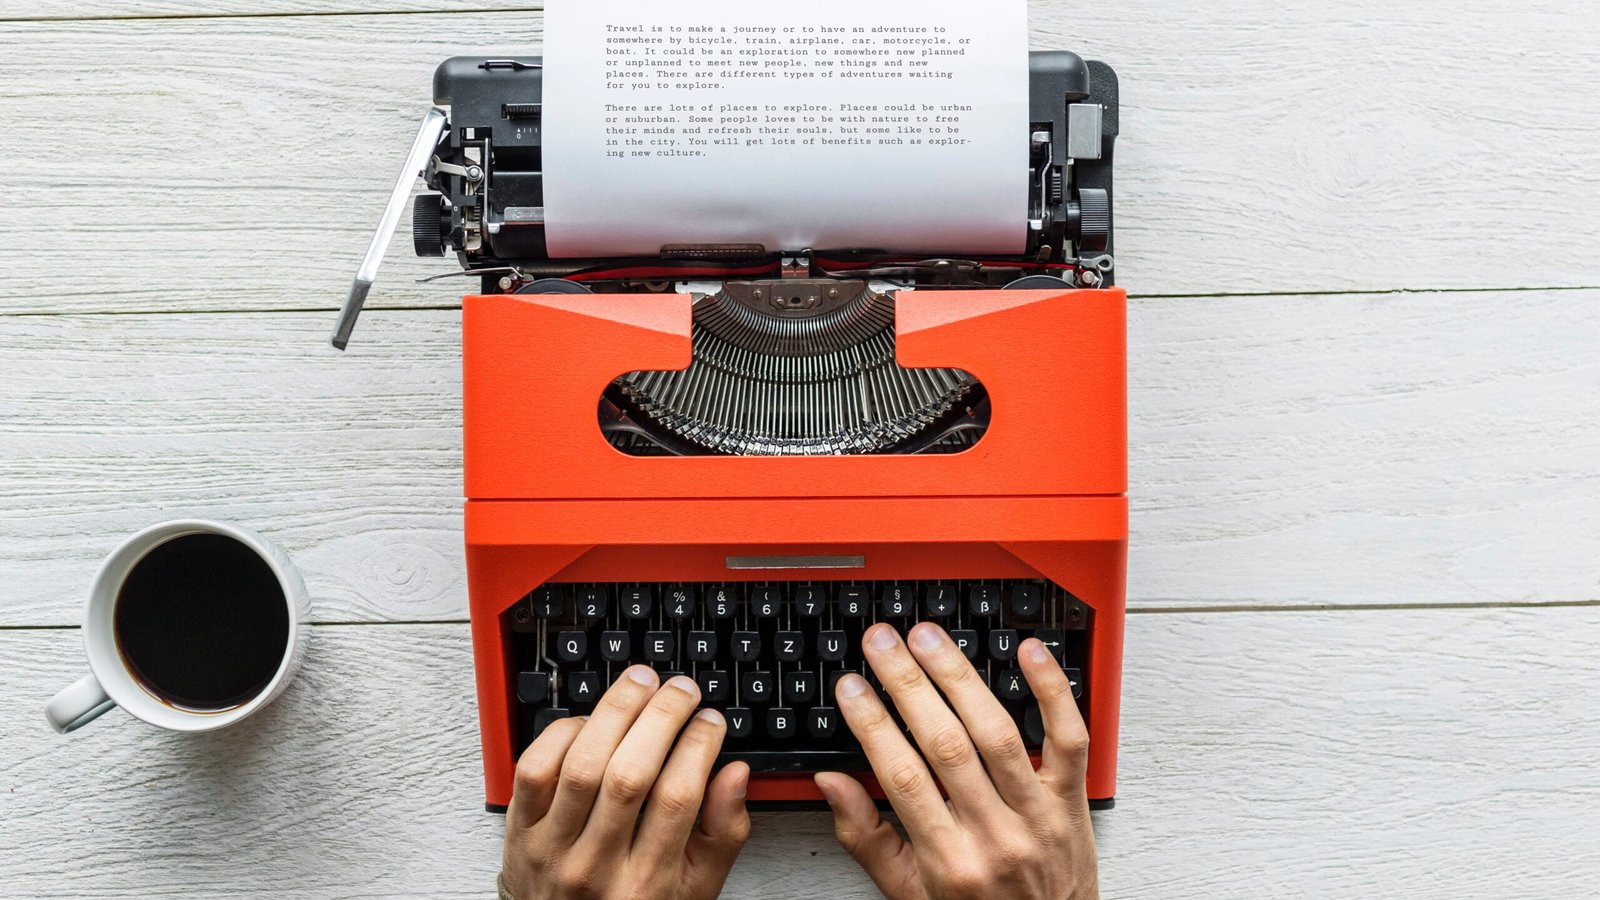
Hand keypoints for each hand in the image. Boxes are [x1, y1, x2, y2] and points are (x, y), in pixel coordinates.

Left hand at [500, 666, 750, 899]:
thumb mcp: (695, 889)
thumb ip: (722, 834)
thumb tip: (735, 774)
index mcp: (647, 885)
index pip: (677, 798)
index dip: (698, 747)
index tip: (711, 720)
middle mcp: (596, 867)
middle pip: (629, 775)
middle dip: (661, 717)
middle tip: (682, 690)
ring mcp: (552, 848)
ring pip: (582, 765)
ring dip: (615, 712)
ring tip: (641, 684)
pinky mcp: (520, 831)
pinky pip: (534, 769)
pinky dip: (562, 733)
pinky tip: (590, 720)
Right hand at [815, 623, 1097, 899]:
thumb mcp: (909, 891)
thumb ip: (867, 837)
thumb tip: (831, 782)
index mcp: (949, 860)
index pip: (902, 776)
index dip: (872, 724)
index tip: (851, 686)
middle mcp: (995, 834)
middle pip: (946, 744)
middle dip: (907, 684)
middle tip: (882, 642)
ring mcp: (1038, 814)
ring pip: (998, 732)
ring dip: (959, 677)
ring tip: (928, 638)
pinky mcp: (1072, 800)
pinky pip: (1068, 739)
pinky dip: (1052, 691)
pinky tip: (1029, 652)